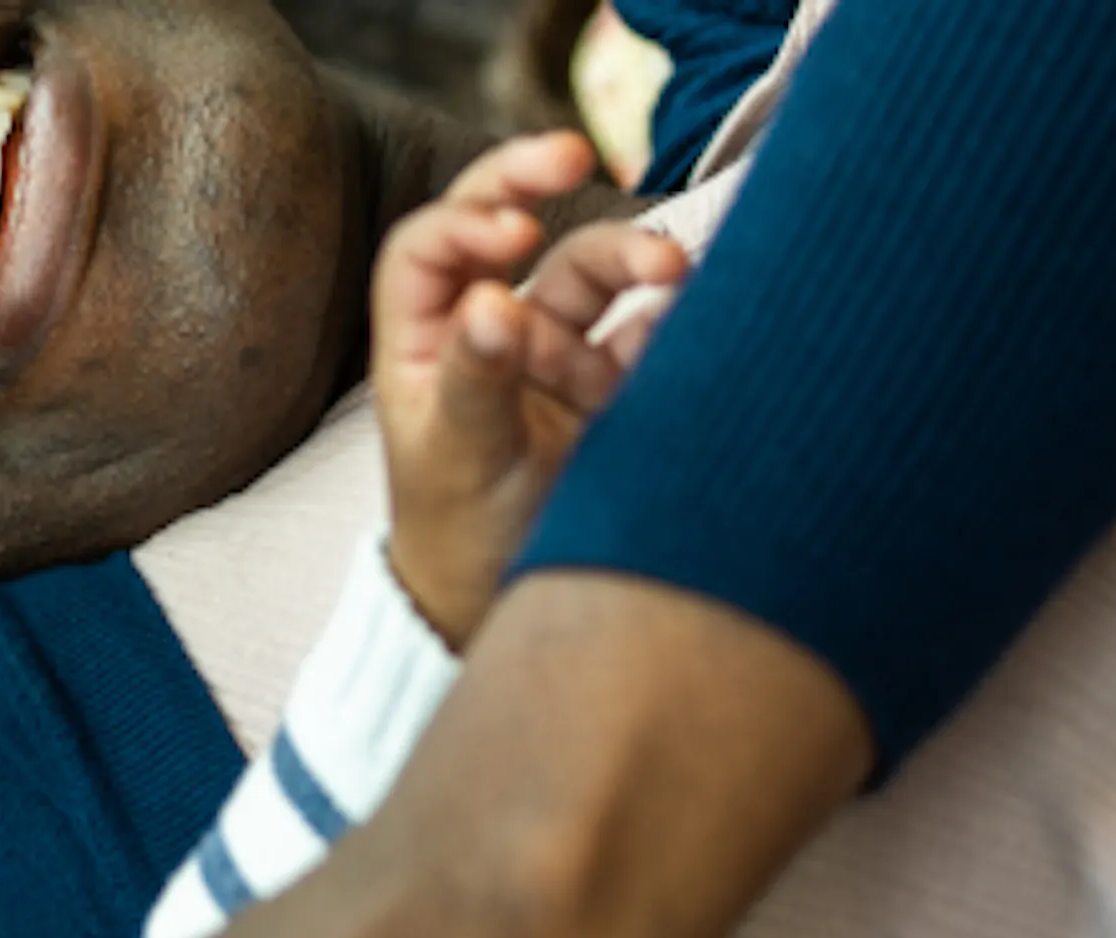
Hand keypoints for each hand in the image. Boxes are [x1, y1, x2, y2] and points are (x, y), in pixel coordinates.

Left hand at [373, 132, 686, 645]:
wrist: (509, 606)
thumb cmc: (459, 532)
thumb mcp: (459, 458)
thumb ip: (476, 382)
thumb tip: (493, 300)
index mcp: (422, 340)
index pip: (429, 249)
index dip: (466, 223)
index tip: (512, 235)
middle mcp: (485, 331)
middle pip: (506, 228)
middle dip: (534, 182)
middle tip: (575, 153)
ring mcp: (551, 352)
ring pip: (587, 275)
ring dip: (628, 258)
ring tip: (672, 268)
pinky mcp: (611, 383)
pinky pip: (643, 330)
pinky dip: (670, 315)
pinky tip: (694, 315)